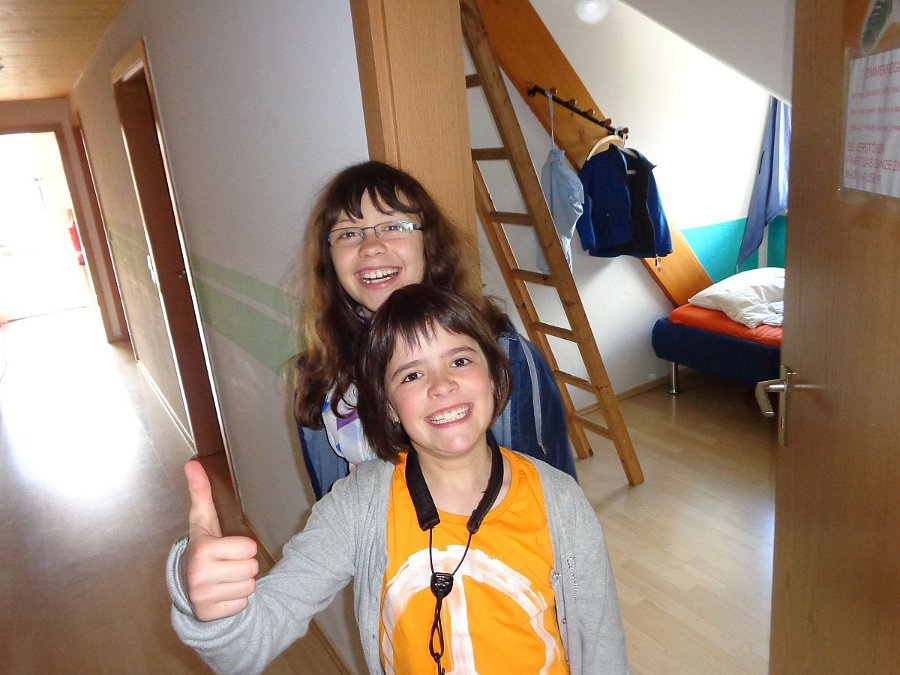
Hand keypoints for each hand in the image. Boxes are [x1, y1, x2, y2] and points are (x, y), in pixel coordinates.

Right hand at [183, 459, 258, 620]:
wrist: (187, 586)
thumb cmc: (203, 549)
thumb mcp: (202, 521)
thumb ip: (200, 493)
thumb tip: (192, 463)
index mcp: (202, 550)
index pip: (248, 547)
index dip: (241, 548)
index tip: (224, 549)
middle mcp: (199, 574)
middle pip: (252, 568)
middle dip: (243, 566)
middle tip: (225, 565)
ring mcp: (203, 597)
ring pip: (249, 587)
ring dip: (240, 583)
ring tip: (223, 579)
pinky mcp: (210, 614)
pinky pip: (243, 604)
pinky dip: (236, 600)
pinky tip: (221, 594)